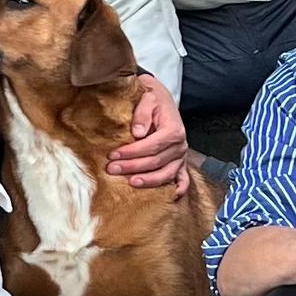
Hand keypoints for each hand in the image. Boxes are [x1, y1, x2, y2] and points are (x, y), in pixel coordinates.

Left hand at [107, 73, 192, 192]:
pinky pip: (182, 179)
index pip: (151, 146)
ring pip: (166, 174)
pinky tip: (169, 197)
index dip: (132, 153)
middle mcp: (180, 145)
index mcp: (173, 130)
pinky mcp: (180, 162)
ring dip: (149, 181)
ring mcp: (181, 156)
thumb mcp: (147, 98)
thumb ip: (143, 113)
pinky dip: (178, 189)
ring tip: (131, 183)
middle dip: (132, 167)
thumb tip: (138, 132)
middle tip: (112, 169)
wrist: (161, 99)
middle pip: (156, 162)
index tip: (113, 155)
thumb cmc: (152, 99)